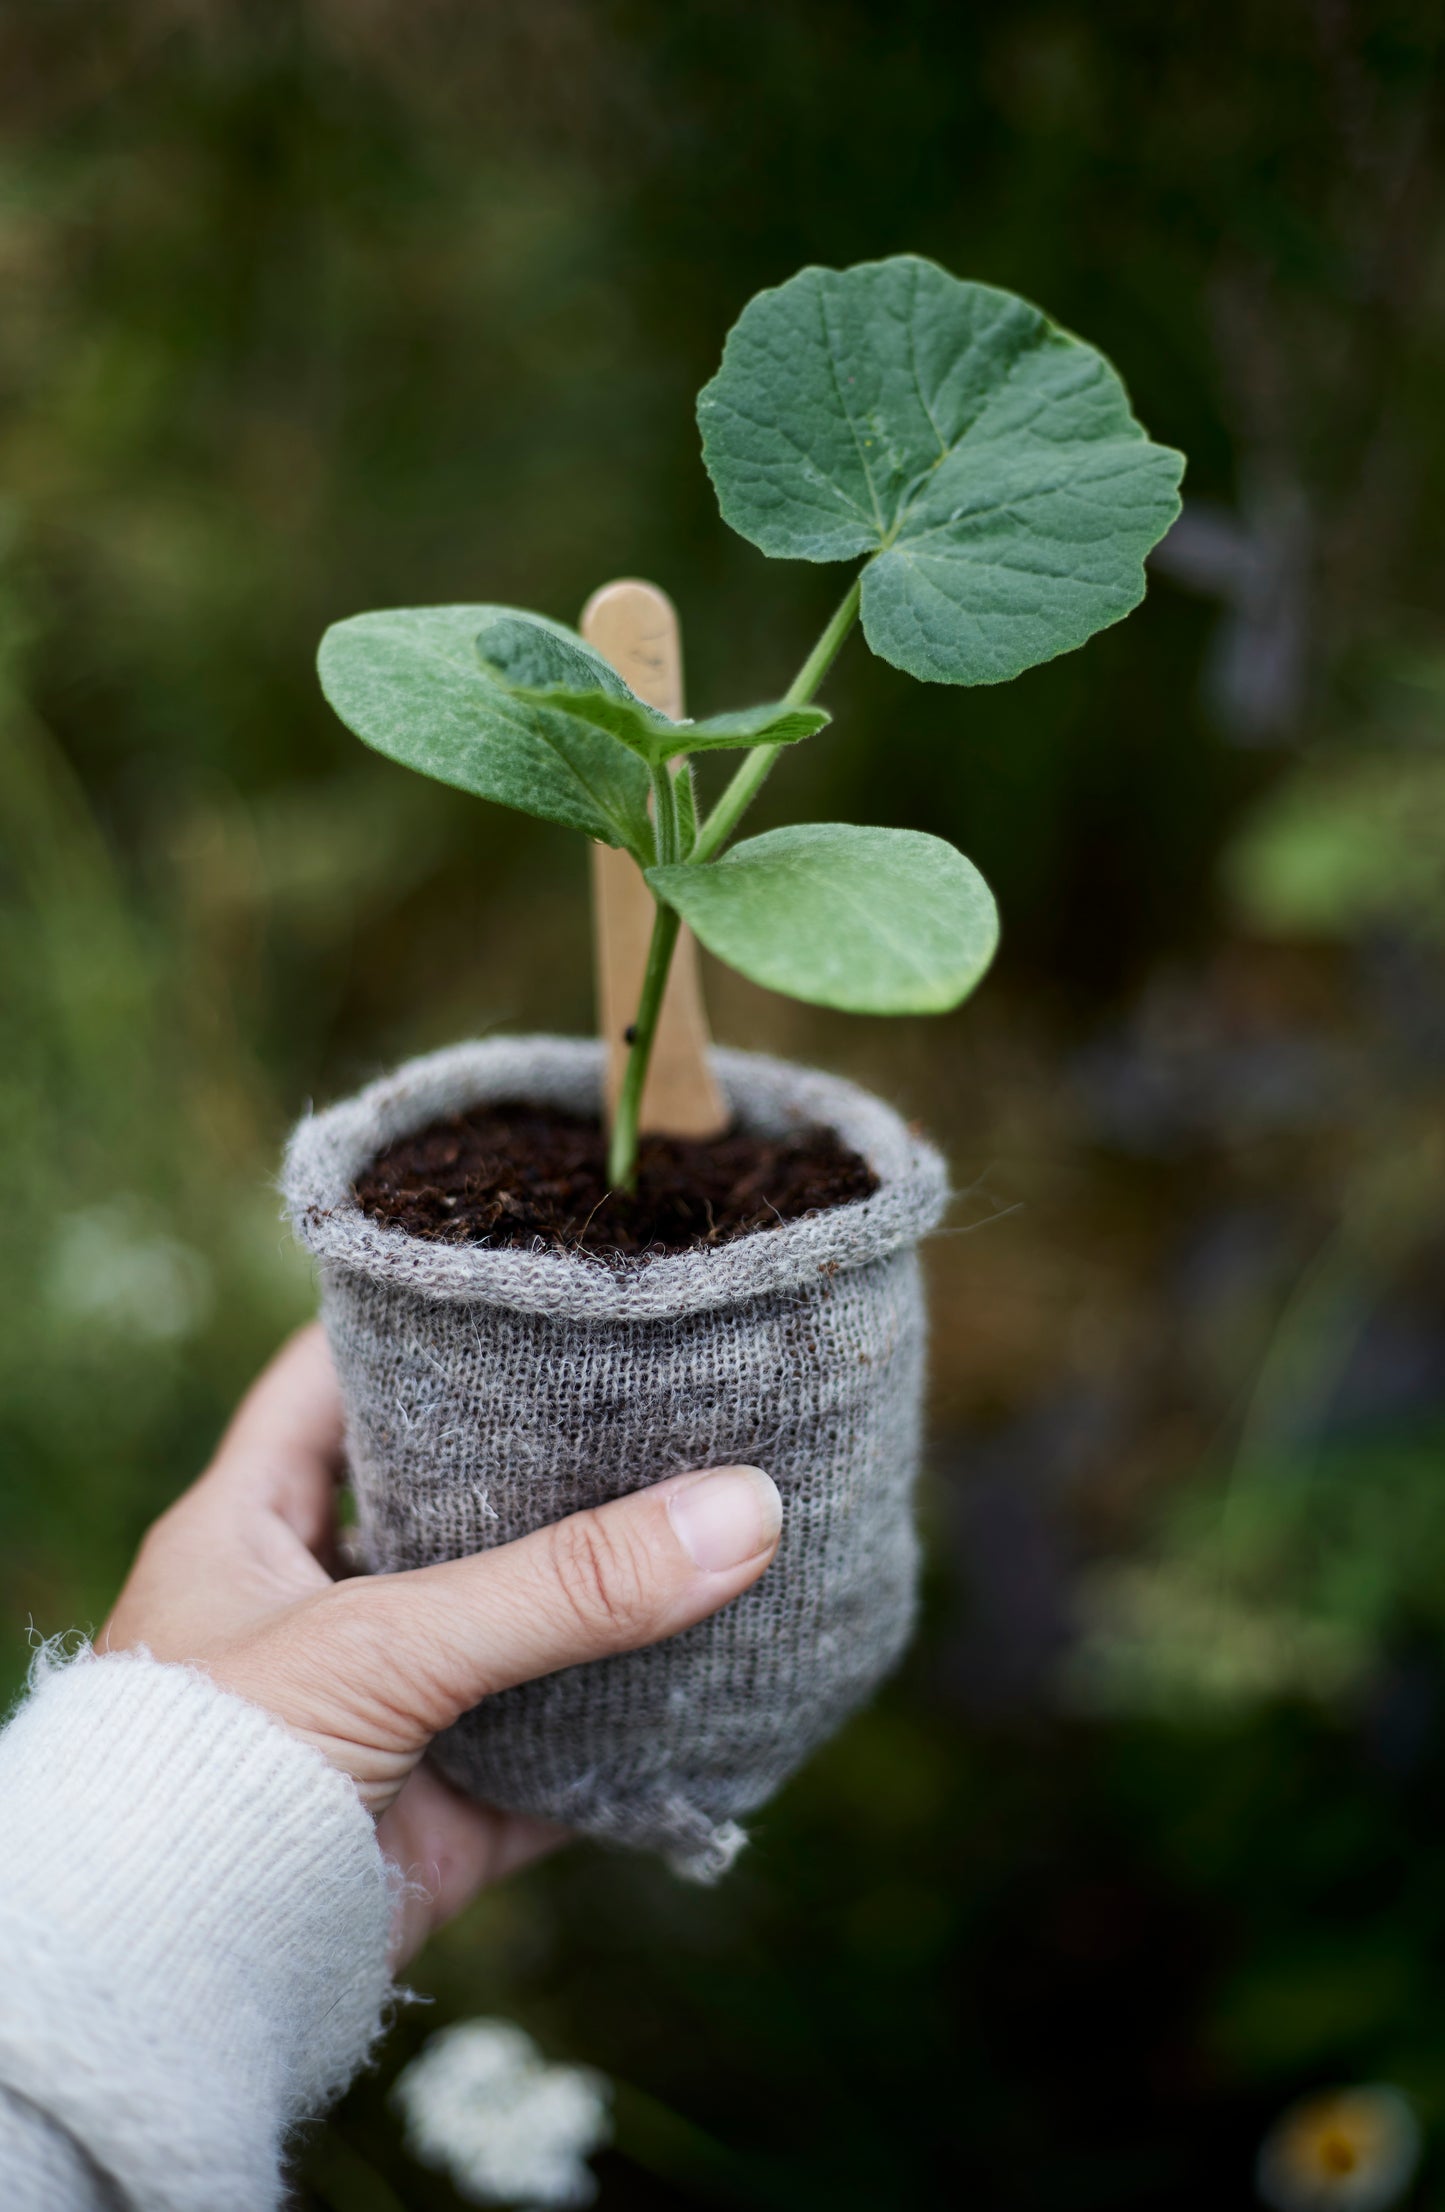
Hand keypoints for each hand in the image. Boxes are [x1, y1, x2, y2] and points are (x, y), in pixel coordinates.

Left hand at [98, 1325, 780, 1962]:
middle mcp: (321, 1605)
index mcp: (252, 1526)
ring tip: (720, 1508)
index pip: (334, 1378)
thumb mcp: (387, 1640)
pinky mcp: (446, 1810)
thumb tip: (745, 1508)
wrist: (177, 1982)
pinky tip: (723, 1673)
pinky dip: (635, 1728)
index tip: (527, 1276)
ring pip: (518, 1623)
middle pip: (450, 1495)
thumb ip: (560, 1582)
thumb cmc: (221, 1768)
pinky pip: (564, 1754)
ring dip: (605, 1589)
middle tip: (663, 1388)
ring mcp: (389, 1709)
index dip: (417, 1322)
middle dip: (548, 1455)